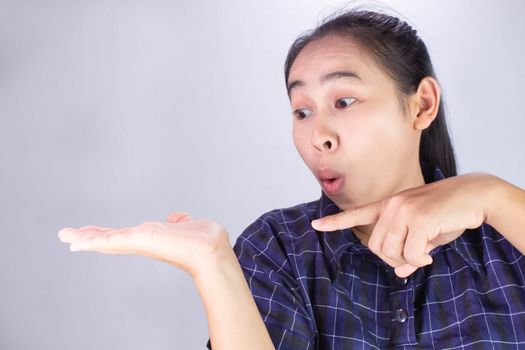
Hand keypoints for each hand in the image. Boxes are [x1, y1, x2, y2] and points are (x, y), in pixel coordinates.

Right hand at [58, 212, 230, 277]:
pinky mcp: (140, 241)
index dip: (106, 234)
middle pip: (111, 239)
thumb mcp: (190, 225)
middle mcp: (144, 242)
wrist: (211, 250)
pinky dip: (94, 240)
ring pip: (107, 240)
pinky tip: (77, 241)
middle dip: (89, 237)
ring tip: (65, 236)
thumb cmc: (205, 240)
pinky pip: (112, 240)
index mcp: (152, 238)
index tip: (90, 233)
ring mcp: (140, 243)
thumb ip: (180, 222)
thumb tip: (176, 217)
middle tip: (66, 235)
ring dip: (86, 238)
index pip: (124, 236)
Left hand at [312, 173, 496, 276]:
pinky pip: (410, 253)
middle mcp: (392, 205)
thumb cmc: (449, 214)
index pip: (357, 214)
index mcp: (390, 205)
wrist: (475, 195)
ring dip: (407, 260)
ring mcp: (404, 209)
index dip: (336, 222)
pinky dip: (419, 259)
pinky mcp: (418, 218)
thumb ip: (410, 250)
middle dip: (392, 259)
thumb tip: (400, 271)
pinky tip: (431, 252)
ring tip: (424, 253)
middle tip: (414, 258)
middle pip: (375, 246)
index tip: (316, 225)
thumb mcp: (426, 234)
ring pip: (390, 251)